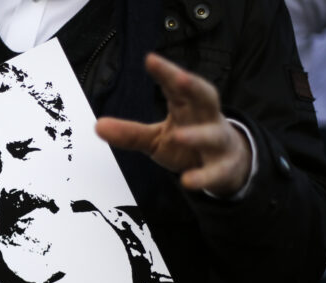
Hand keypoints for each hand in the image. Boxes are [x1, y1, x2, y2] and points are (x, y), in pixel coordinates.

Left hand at [96, 53, 251, 197]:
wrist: (227, 166)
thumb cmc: (188, 143)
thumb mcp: (155, 138)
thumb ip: (130, 133)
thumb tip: (98, 126)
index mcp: (188, 107)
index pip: (177, 87)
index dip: (166, 72)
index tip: (150, 59)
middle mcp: (206, 119)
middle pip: (205, 97)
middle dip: (194, 86)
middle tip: (180, 77)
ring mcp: (218, 142)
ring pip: (212, 135)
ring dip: (197, 135)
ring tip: (179, 135)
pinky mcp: (223, 168)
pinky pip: (215, 172)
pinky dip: (203, 176)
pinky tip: (188, 181)